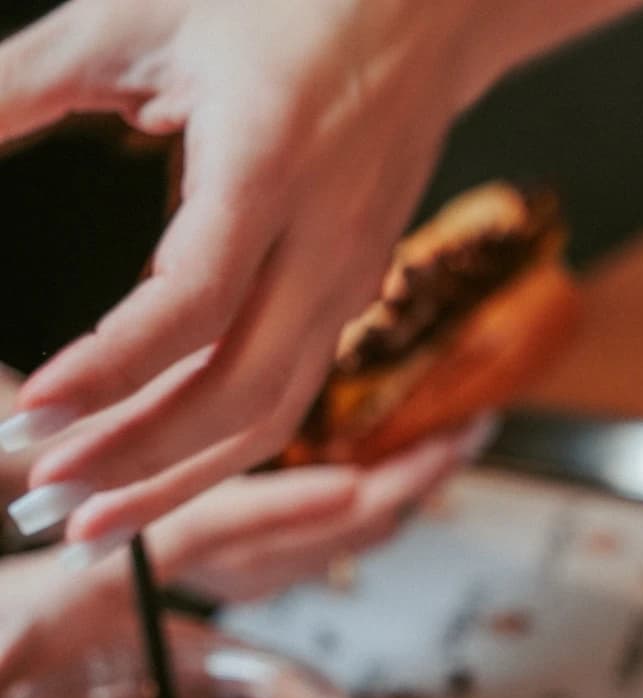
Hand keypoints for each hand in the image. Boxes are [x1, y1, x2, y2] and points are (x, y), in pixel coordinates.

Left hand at [0, 0, 640, 549]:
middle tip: (48, 501)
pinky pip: (285, 397)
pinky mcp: (351, 299)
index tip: (38, 412)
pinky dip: (217, 449)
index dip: (114, 369)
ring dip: (180, 480)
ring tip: (96, 524)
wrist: (426, 3)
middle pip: (241, 395)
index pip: (194, 302)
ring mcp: (349, 280)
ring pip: (271, 417)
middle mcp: (324, 242)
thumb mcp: (134, 16)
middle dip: (141, 463)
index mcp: (271, 164)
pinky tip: (153, 472)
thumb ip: (25, 83)